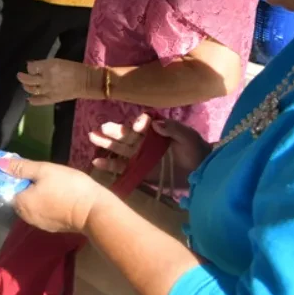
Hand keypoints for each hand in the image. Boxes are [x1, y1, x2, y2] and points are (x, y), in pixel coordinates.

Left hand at [0, 158, 104, 233]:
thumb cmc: (68, 187)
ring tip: (54, 183)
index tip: (28, 168)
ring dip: (38, 194)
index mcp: (20, 203)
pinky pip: (43, 211)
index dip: (15, 176)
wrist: (95, 211)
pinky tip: (59, 195)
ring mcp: (40, 224)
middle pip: (20, 196)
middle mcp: (26, 217)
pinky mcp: (52, 227)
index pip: (8, 187)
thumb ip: (20, 167)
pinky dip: (47, 203)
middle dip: (27, 185)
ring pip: (32, 204)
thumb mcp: (43, 171)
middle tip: (44, 174)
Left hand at [19, 58, 100, 105]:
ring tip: (24, 85)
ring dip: (26, 87)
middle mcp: (46, 78)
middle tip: (20, 75)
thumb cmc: (74, 68)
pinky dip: (33, 101)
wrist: (87, 81)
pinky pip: (40, 101)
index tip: (30, 66)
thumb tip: (34, 66)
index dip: (29, 67)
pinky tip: (29, 100)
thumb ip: (45, 64)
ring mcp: (48, 89)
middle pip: (28, 78)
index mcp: (48, 66)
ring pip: (32, 89)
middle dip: (22, 76)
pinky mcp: (52, 98)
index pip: (32, 67)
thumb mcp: (58, 61)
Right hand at [89, 114, 211, 178]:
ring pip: (119, 148)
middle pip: (126, 135)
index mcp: (155, 130)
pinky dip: (108, 165)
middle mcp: (144, 141)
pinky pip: (120, 167)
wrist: (201, 171)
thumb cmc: (196, 150)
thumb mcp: (188, 137)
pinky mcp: (137, 170)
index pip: (144, 125)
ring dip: (106, 143)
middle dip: (114, 131)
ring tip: (92, 136)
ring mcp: (139, 156)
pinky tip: (96, 161)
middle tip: (101, 128)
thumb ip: (174, 129)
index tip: (138, 126)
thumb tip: (156, 123)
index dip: (140, 124)